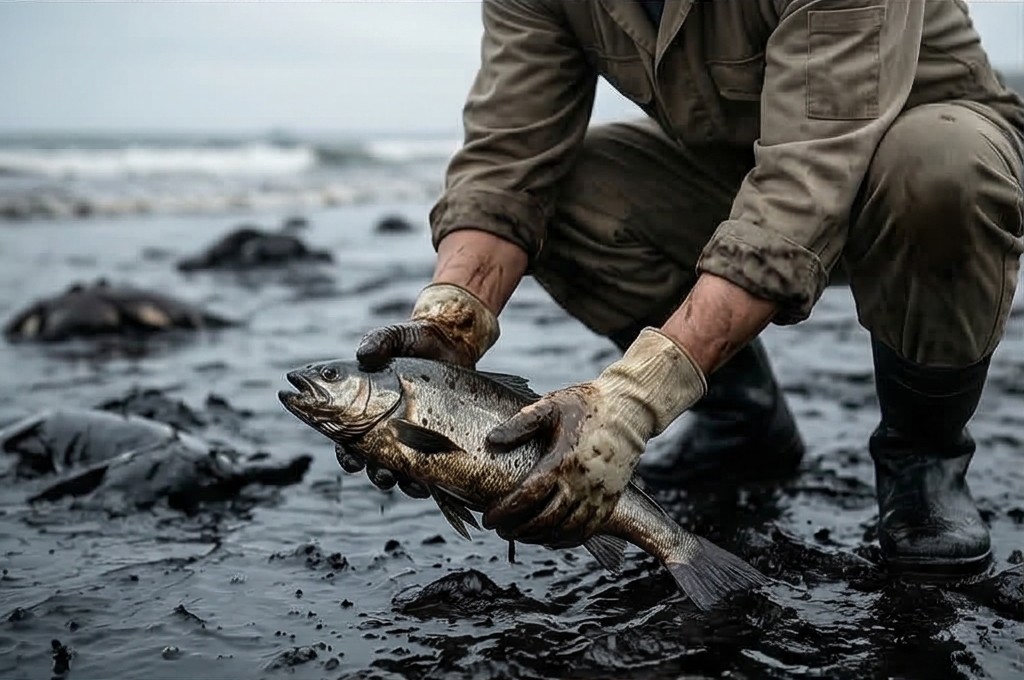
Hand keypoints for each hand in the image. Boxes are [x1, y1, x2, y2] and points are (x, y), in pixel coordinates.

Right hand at [349, 282, 499, 492]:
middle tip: (383, 474)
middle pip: (370, 461)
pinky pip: (426, 467)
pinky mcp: (435, 437)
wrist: (450, 343)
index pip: (345, 438)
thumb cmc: (414, 339)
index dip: (345, 453)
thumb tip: (364, 355)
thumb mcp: (395, 336)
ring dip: (399, 481)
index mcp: (364, 407)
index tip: (352, 458)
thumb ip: (378, 341)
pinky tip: (429, 485)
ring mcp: (410, 433)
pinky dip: (425, 480)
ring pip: (397, 469)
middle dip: (374, 472)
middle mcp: (384, 426)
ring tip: (408, 482)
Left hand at [481, 328, 706, 547]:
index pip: (527, 496)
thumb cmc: (585, 405)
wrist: (629, 409)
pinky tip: (551, 537)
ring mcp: (598, 494)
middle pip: (545, 520)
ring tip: (521, 535)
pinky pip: (587, 530)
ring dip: (540, 537)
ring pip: (566, 530)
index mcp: (562, 461)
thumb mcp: (550, 406)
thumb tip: (491, 441)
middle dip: (518, 529)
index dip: (504, 511)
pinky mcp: (610, 500)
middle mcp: (582, 483)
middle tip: (500, 530)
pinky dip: (566, 539)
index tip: (488, 518)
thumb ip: (520, 424)